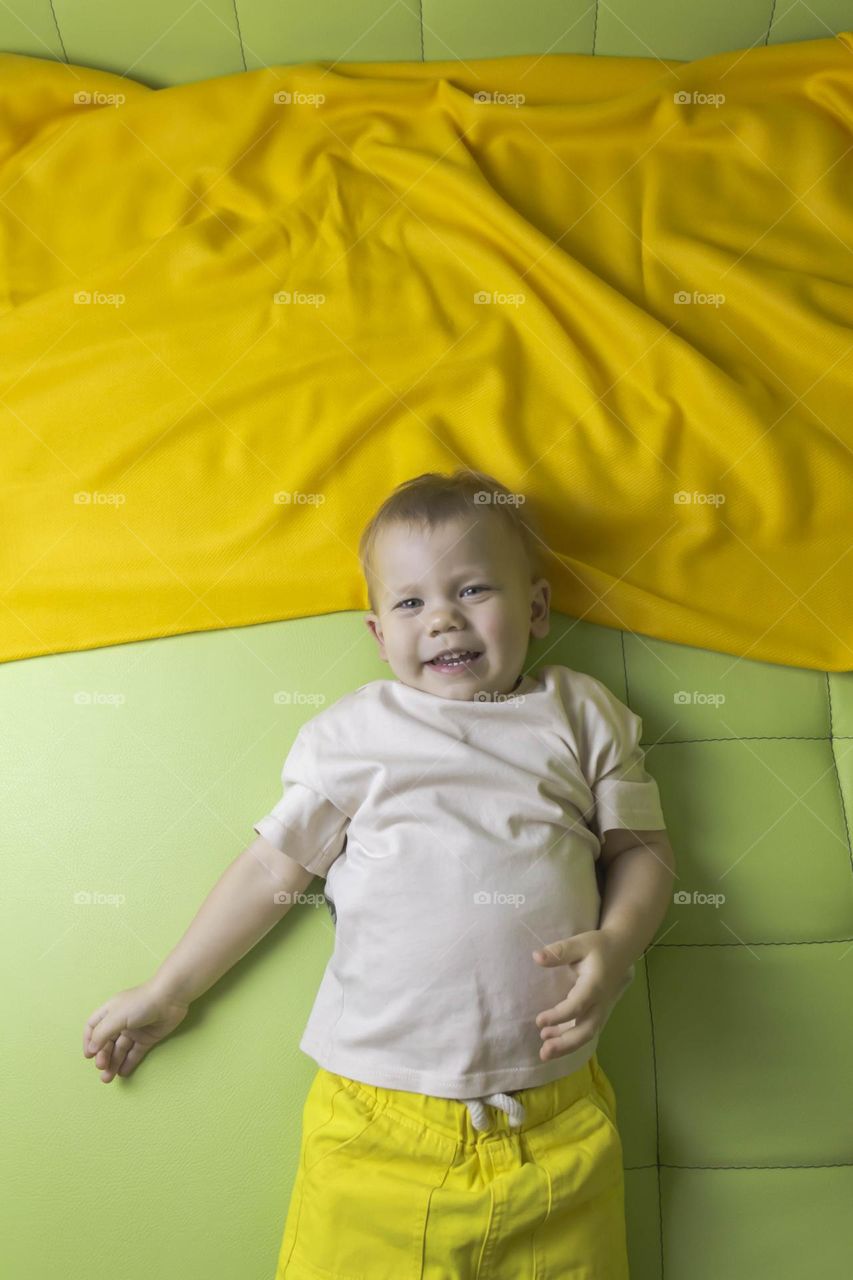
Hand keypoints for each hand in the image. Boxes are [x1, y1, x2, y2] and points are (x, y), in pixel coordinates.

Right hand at [82, 980, 189, 1082]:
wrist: (170, 998)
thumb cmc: (140, 1003)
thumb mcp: (116, 1017)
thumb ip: (101, 1034)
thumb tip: (91, 1050)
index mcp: (110, 1012)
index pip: (93, 1027)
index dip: (89, 1041)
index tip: (89, 1055)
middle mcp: (120, 1021)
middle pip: (106, 1042)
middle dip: (102, 1056)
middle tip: (102, 1068)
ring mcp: (134, 1031)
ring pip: (120, 1050)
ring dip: (113, 1063)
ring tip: (108, 1078)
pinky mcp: (147, 1038)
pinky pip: (135, 1053)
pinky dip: (128, 1063)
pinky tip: (122, 1073)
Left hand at [532, 929, 632, 1060]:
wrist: (622, 950)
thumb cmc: (599, 946)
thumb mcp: (579, 942)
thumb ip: (559, 951)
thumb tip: (536, 957)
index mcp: (595, 986)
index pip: (577, 1006)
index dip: (558, 1016)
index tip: (539, 1021)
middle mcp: (600, 1002)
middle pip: (586, 1030)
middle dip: (566, 1044)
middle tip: (544, 1052)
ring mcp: (601, 1010)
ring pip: (587, 1034)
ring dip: (567, 1046)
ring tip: (545, 1052)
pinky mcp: (598, 1012)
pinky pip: (586, 1030)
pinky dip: (571, 1039)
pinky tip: (552, 1039)